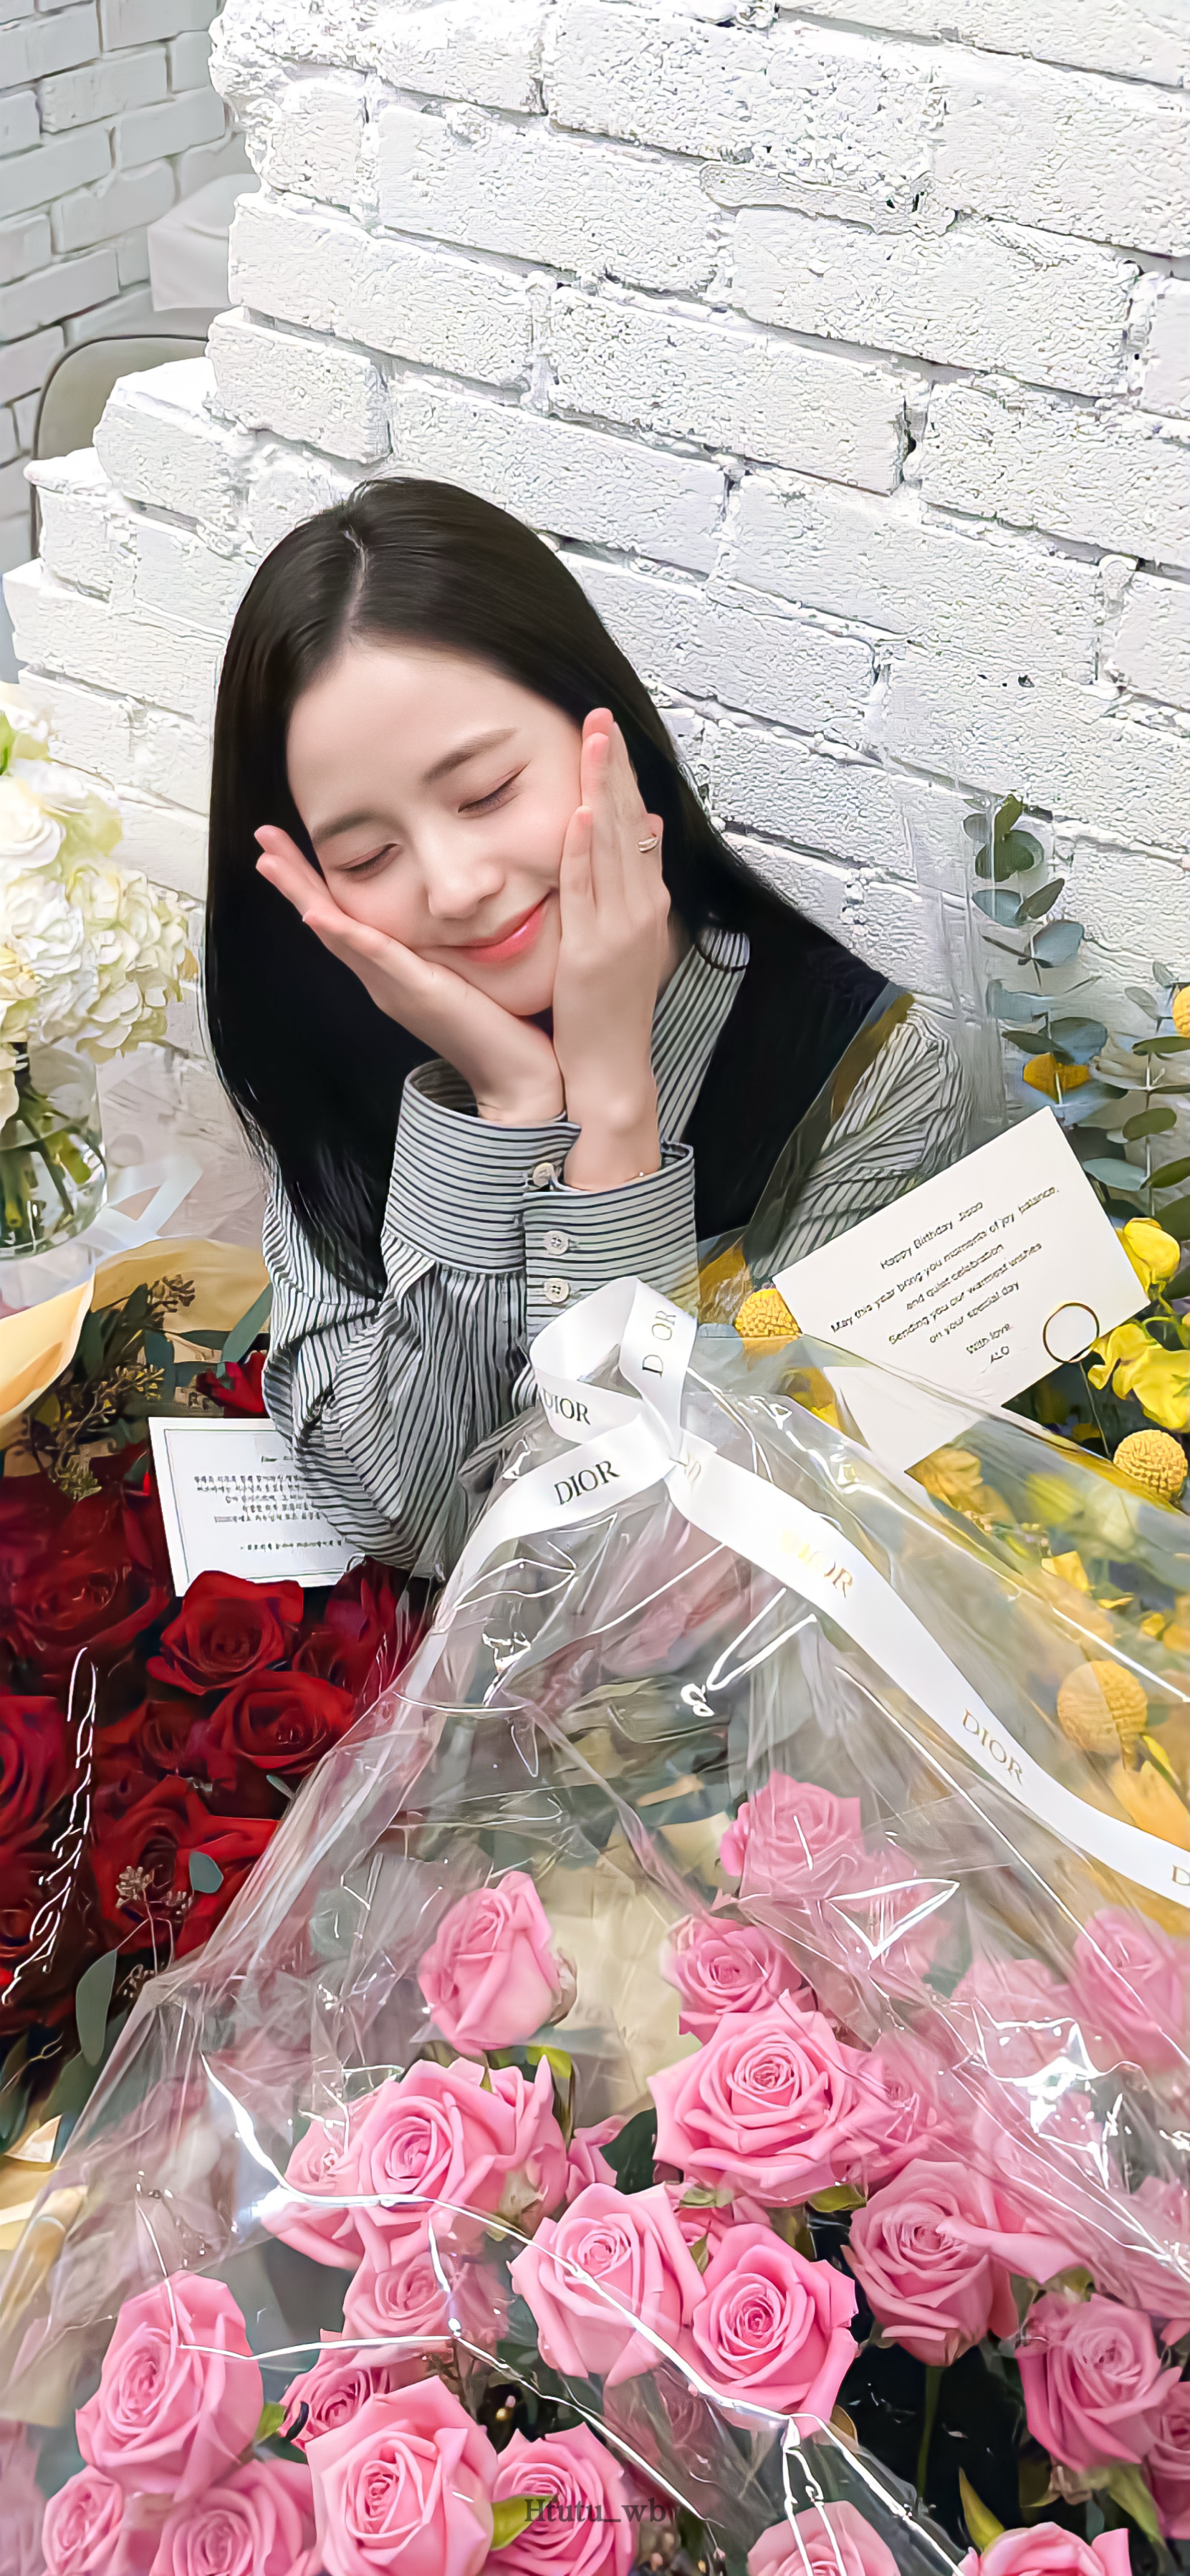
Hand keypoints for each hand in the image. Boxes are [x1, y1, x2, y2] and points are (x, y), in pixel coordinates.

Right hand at [254, 829, 563, 1124]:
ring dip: (302, 894)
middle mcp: (383, 980)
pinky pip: (376, 957)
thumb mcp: (467, 972)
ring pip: (338, 932)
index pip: (344, 919)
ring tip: (270, 860)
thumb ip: (451, 945)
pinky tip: (317, 913)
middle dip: (293, 878)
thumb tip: (454, 908)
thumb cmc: (503, 1028)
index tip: (288, 847)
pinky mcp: (419, 992)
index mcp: (392, 972)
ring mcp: (395, 988)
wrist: (517, 1080)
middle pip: (326, 921)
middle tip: (263, 837)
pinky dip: (346, 934)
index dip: (313, 883)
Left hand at [552, 713, 669, 1189]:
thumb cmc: (612, 1011)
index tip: (606, 734)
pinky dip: (588, 850)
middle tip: (599, 715)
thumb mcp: (629, 939)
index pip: (636, 825)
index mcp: (647, 904)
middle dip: (615, 767)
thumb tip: (649, 829)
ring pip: (613, 845)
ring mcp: (622, 928)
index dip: (622, 777)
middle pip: (630, 823)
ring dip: (604, 789)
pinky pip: (589, 890)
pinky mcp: (596, 950)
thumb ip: (635, 885)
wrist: (614, 1070)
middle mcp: (642, 909)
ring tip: (594, 741)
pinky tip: (584, 813)